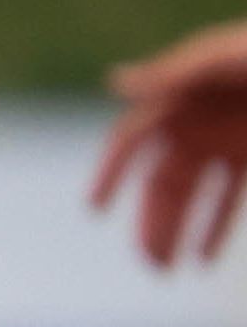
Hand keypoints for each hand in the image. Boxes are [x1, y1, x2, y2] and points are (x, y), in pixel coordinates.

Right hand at [93, 20, 246, 270]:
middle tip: (151, 263)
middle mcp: (198, 123)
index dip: (111, 172)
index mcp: (183, 96)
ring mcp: (226, 141)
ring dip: (175, 231)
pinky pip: (226, 200)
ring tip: (165, 270)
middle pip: (161, 180)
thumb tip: (116, 83)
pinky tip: (201, 261)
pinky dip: (212, 229)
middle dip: (151, 221)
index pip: (133, 138)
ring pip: (190, 196)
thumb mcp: (231, 56)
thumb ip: (179, 71)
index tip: (95, 210)